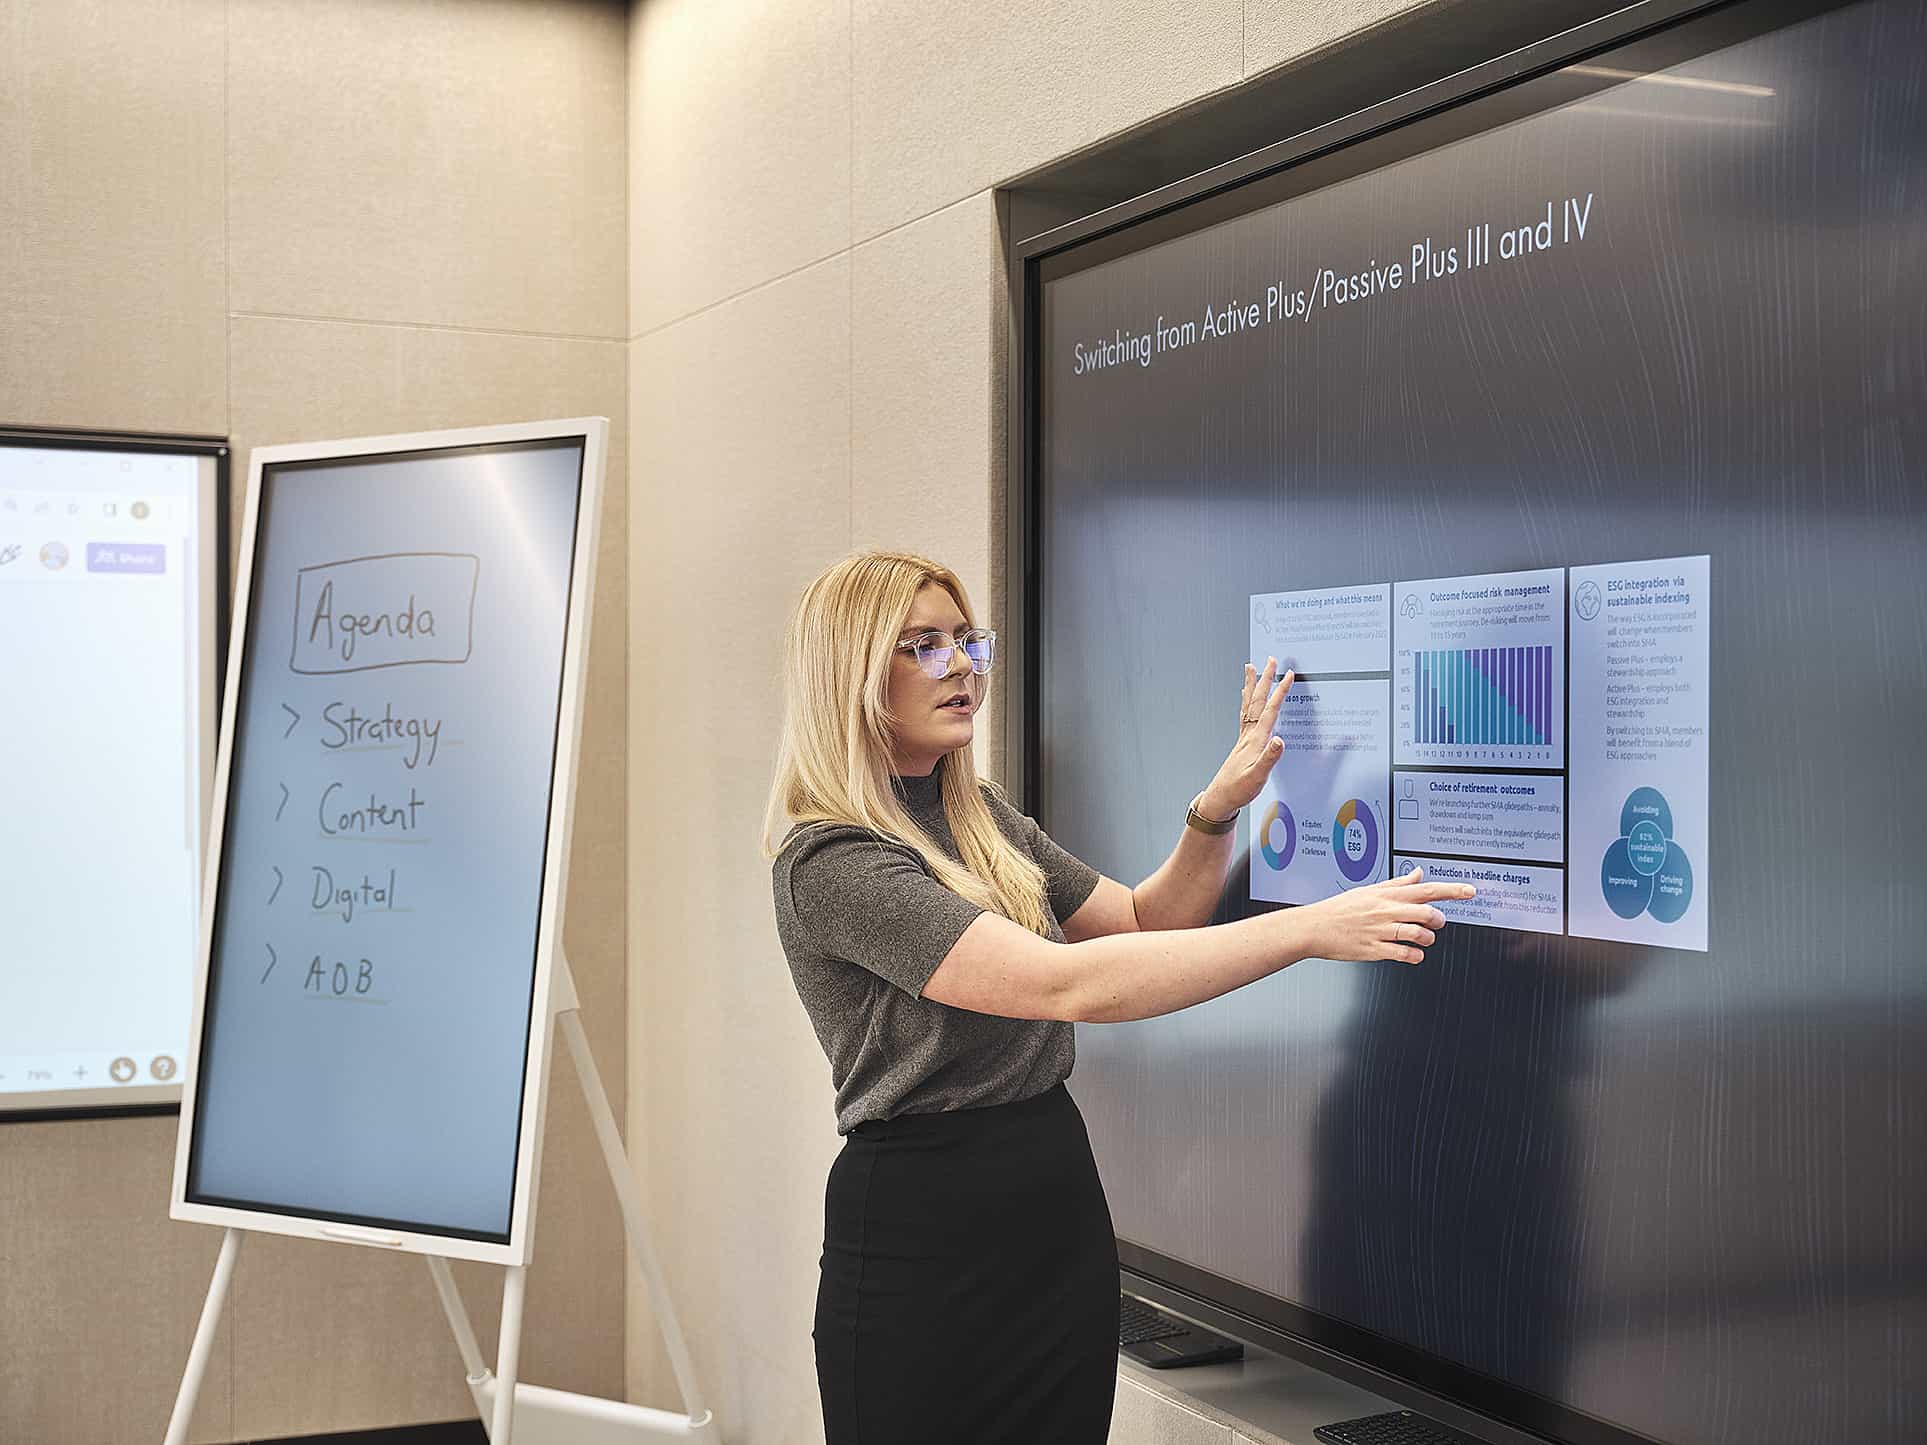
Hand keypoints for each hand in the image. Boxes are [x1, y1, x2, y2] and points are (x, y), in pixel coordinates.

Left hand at [1198, 656, 1293, 817]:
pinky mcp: (1242, 743)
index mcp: (1256, 740)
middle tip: (1270, 660)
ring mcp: (1244, 738)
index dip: (1280, 691)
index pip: (1270, 710)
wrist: (1220, 798)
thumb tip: (1280, 740)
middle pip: (1258, 700)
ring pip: (1249, 704)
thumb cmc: (1239, 789)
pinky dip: (1247, 702)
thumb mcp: (1257, 777)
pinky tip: (1246, 699)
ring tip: (1251, 668)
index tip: (1288, 675)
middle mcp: (1248, 734)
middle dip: (1265, 679)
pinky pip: (1245, 715)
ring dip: (1252, 685)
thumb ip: (1269, 759)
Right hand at [1297, 867, 1475, 964]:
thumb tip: (1419, 873)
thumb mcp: (1369, 890)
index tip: (1470, 891)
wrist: (1314, 927)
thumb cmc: (1340, 909)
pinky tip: (1413, 954)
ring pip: (1419, 934)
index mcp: (1386, 894)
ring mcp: (1380, 931)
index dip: (1452, 890)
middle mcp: (1386, 910)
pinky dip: (1415, 956)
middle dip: (1438, 920)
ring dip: (1427, 939)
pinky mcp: (1374, 949)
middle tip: (1436, 923)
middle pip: (1427, 912)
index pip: (1426, 889)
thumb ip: (1398, 883)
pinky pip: (1404, 954)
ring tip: (1422, 940)